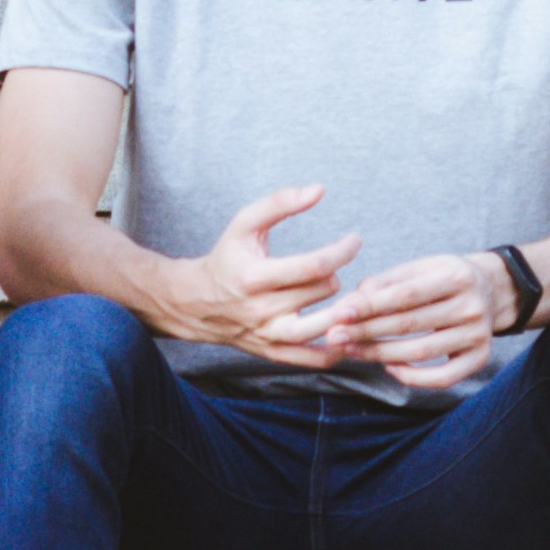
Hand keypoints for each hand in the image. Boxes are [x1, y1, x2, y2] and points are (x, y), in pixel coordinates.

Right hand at [168, 184, 362, 363]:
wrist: (195, 302)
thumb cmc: (227, 257)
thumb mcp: (244, 224)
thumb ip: (279, 203)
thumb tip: (319, 190)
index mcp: (254, 276)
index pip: (313, 266)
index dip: (341, 251)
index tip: (354, 240)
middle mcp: (261, 310)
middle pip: (321, 292)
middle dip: (337, 275)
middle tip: (341, 267)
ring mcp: (269, 336)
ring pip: (323, 328)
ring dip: (345, 310)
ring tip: (352, 296)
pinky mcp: (274, 353)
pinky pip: (314, 359)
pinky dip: (337, 348)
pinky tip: (347, 329)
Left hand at [310, 250, 510, 391]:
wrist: (490, 290)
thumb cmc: (442, 278)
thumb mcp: (418, 268)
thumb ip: (384, 283)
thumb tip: (349, 304)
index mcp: (457, 275)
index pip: (405, 295)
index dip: (370, 306)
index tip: (339, 313)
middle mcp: (472, 306)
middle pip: (410, 324)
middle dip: (367, 331)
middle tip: (334, 337)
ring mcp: (479, 335)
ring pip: (421, 352)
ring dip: (380, 354)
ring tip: (351, 350)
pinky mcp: (480, 358)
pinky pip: (443, 378)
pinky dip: (412, 377)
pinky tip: (389, 367)